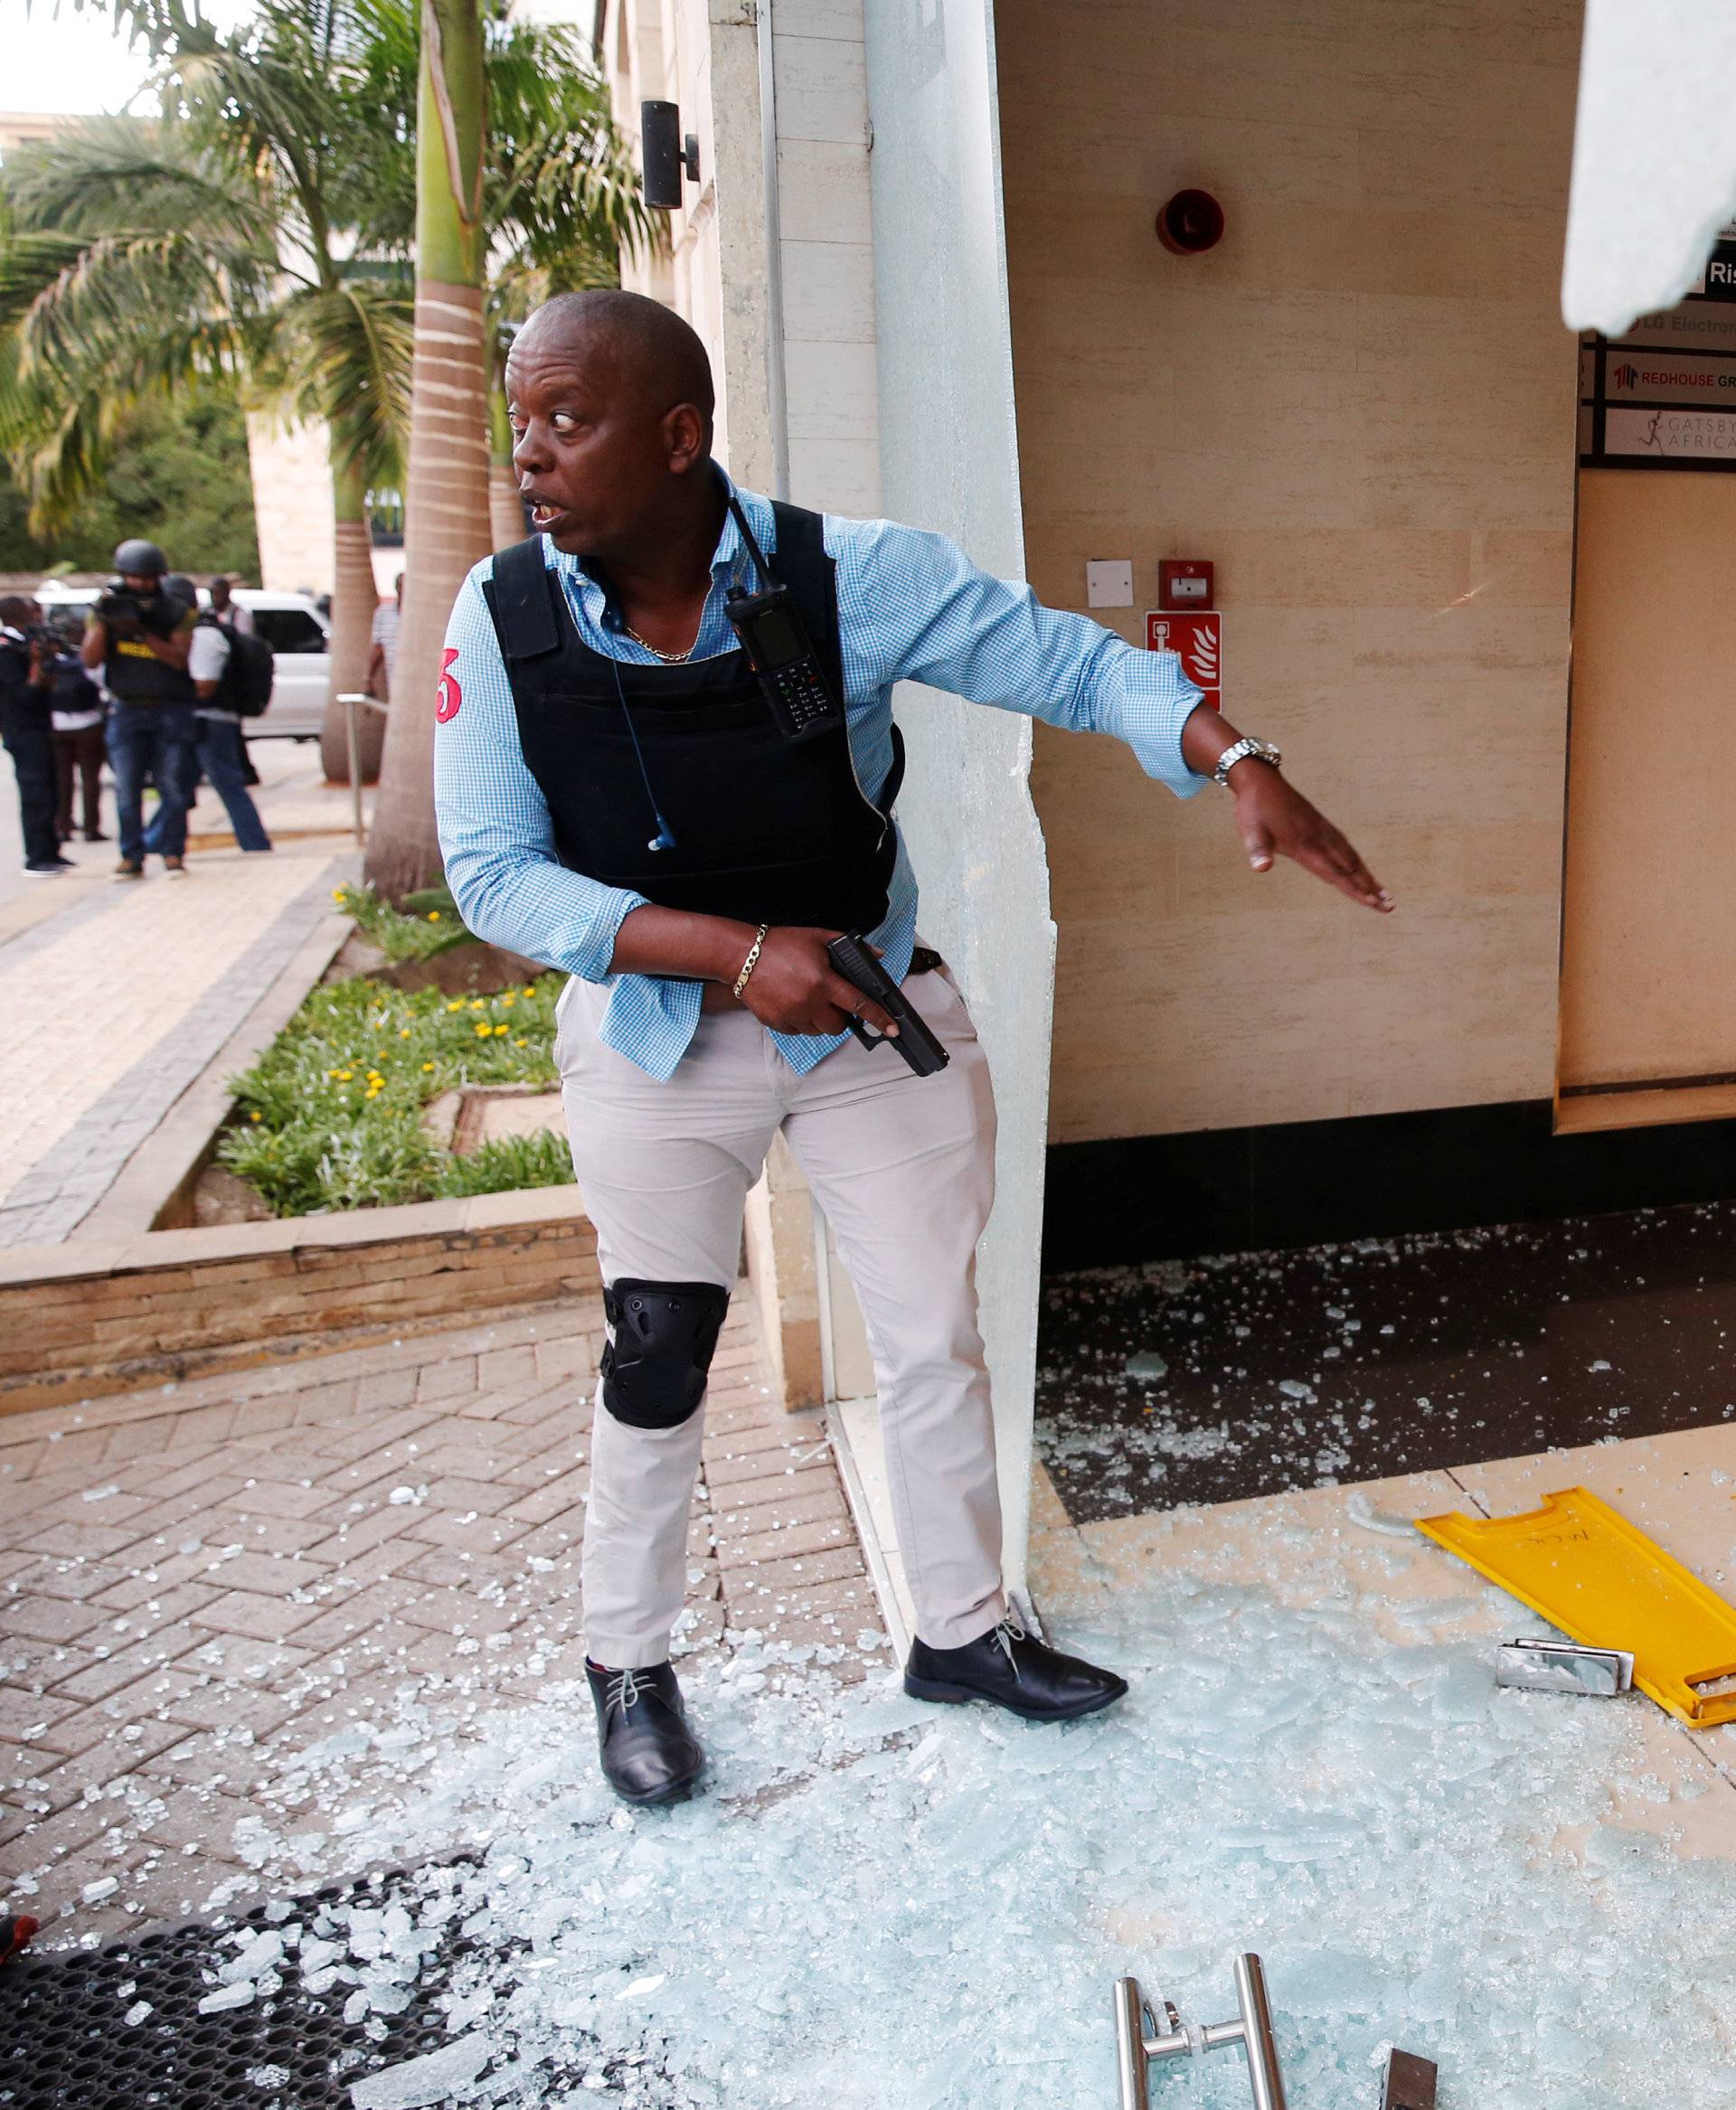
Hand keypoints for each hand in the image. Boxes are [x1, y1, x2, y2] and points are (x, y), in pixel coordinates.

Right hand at [733, 927, 900, 1037]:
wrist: (742, 956)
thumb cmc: (781, 944)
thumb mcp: (818, 937)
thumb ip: (849, 946)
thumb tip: (877, 954)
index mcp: (823, 981)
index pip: (858, 1004)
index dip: (878, 1018)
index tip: (892, 1030)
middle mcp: (809, 1002)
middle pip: (837, 1027)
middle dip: (840, 1017)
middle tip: (831, 1002)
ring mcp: (791, 1015)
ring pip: (817, 1031)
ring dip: (820, 1020)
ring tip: (809, 999)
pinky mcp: (776, 1023)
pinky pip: (798, 1032)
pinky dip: (801, 1022)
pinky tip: (793, 1003)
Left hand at [1229, 760, 1392, 911]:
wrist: (1261, 780)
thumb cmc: (1254, 808)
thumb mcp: (1250, 830)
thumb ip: (1258, 850)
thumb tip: (1261, 868)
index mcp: (1304, 845)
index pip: (1335, 874)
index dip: (1354, 890)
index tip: (1374, 903)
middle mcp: (1319, 839)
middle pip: (1351, 869)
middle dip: (1370, 888)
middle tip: (1390, 906)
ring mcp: (1323, 831)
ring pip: (1351, 857)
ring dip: (1368, 876)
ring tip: (1384, 892)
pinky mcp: (1321, 825)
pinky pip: (1345, 847)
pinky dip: (1357, 861)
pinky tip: (1360, 867)